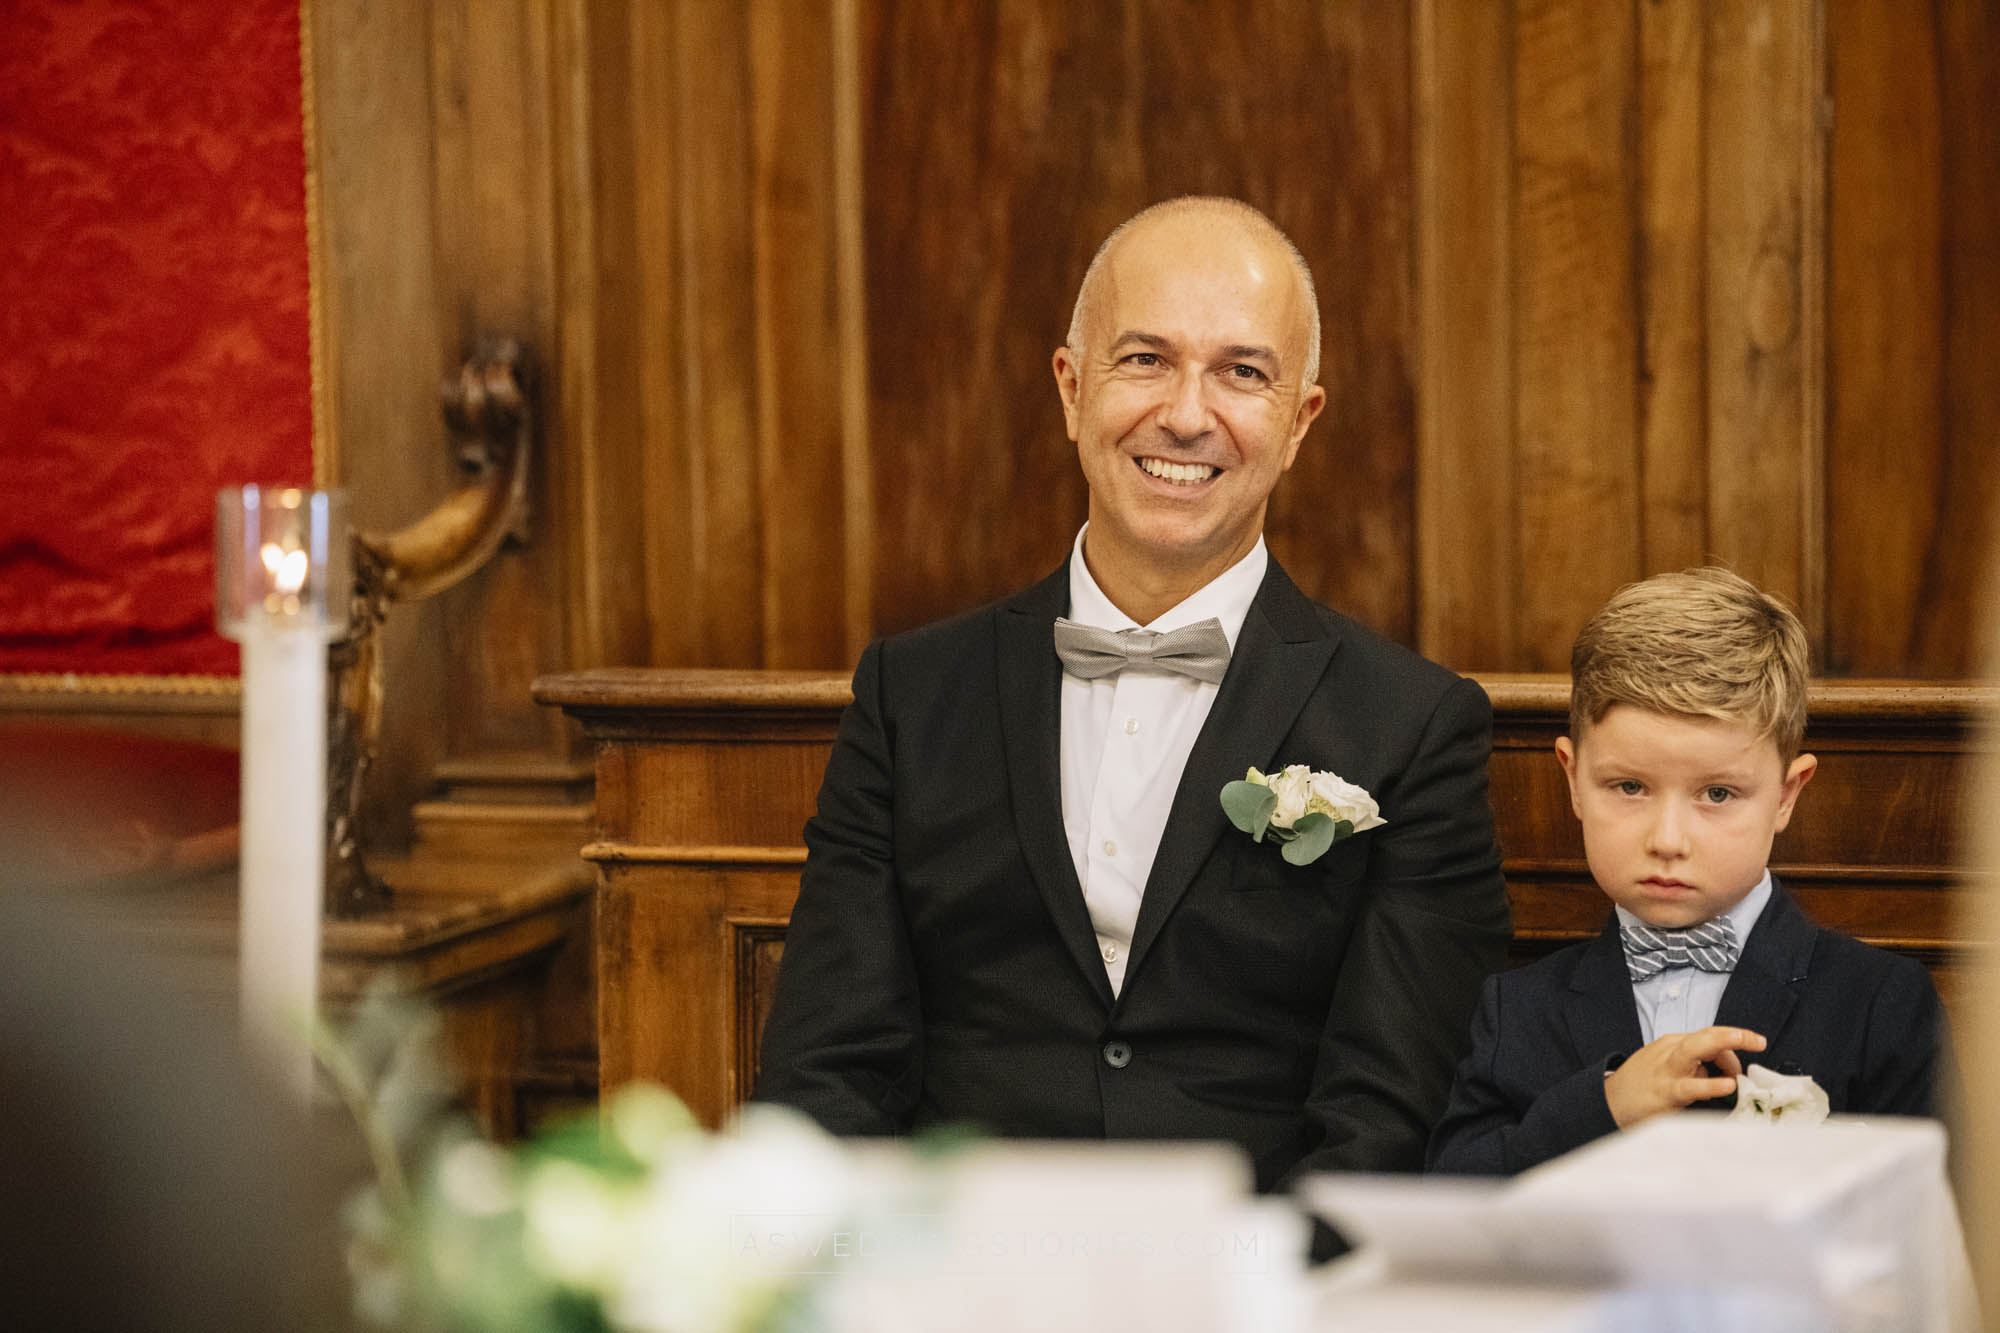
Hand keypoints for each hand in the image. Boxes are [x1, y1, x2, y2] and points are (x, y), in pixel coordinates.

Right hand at [1603, 1025, 1766, 1128]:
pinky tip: (1726, 1087)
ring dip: (1722, 1046)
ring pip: (1695, 1050)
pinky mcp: (1665, 1093)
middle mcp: (1671, 1052)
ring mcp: (1667, 1071)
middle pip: (1705, 1036)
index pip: (1710, 1035)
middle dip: (1733, 1036)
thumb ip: (1695, 1066)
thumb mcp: (1666, 1065)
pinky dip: (1710, 1086)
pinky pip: (1690, 1087)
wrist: (1609, 1101)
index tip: (1755, 1046)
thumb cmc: (1641, 1083)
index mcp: (1674, 1044)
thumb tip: (1724, 1073)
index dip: (1735, 1041)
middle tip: (1758, 1041)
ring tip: (1745, 1047)